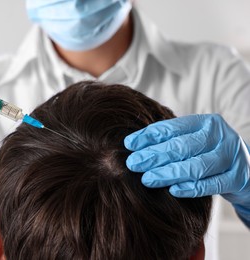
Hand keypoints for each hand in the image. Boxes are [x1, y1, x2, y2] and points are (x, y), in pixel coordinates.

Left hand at [124, 114, 249, 206]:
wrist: (248, 169)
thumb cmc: (210, 153)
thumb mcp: (194, 141)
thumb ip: (171, 140)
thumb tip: (133, 146)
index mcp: (206, 122)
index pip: (172, 128)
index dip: (149, 136)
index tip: (129, 144)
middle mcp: (220, 136)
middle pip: (181, 146)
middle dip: (154, 155)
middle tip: (133, 164)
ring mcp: (232, 157)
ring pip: (195, 166)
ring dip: (168, 173)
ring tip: (147, 179)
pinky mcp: (238, 178)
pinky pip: (211, 184)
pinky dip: (190, 188)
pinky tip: (172, 190)